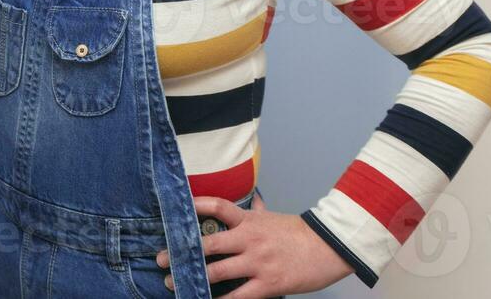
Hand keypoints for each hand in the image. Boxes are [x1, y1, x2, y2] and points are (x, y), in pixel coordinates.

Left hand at [154, 192, 353, 296]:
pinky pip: (238, 296)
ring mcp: (258, 262)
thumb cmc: (300, 234)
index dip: (195, 205)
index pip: (218, 206)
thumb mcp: (274, 219)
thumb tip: (254, 201)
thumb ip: (258, 213)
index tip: (175, 210)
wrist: (330, 247)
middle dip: (181, 252)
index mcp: (250, 220)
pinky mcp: (268, 284)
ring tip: (173, 283)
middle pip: (208, 243)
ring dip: (193, 277)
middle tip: (161, 259)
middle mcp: (250, 239)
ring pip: (217, 270)